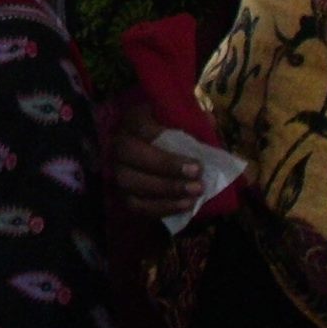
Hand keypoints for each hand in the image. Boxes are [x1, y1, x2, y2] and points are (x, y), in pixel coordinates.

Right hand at [109, 100, 206, 219]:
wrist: (158, 163)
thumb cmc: (172, 139)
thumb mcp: (182, 124)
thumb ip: (193, 121)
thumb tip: (209, 119)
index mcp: (131, 121)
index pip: (139, 126)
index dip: (162, 138)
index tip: (193, 155)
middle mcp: (117, 144)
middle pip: (130, 153)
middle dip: (165, 166)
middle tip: (196, 175)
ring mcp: (117, 171)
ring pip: (131, 181)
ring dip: (166, 189)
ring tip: (194, 193)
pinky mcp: (123, 195)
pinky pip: (136, 204)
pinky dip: (161, 207)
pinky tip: (185, 205)